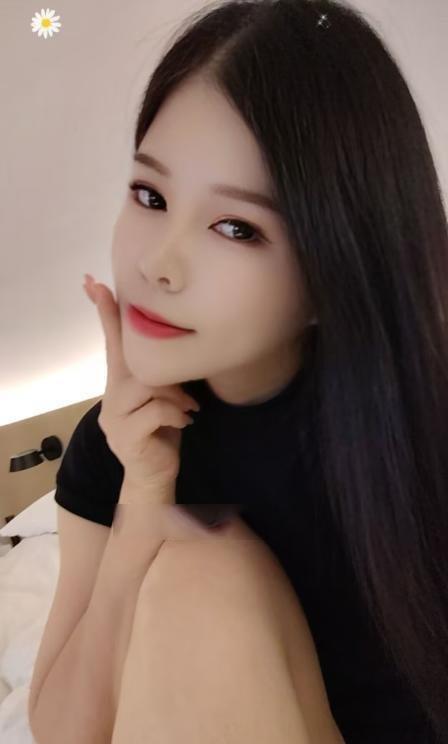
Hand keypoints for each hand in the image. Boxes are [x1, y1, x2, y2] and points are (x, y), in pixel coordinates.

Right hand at [83, 274, 199, 500]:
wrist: (154, 477)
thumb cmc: (163, 432)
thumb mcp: (165, 396)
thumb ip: (162, 374)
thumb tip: (180, 347)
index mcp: (120, 381)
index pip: (111, 340)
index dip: (105, 312)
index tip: (92, 283)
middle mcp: (111, 394)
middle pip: (133, 360)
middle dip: (164, 370)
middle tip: (185, 395)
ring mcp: (114, 416)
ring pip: (147, 384)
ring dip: (174, 395)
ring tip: (187, 409)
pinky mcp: (125, 435)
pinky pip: (156, 410)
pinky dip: (176, 413)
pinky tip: (184, 423)